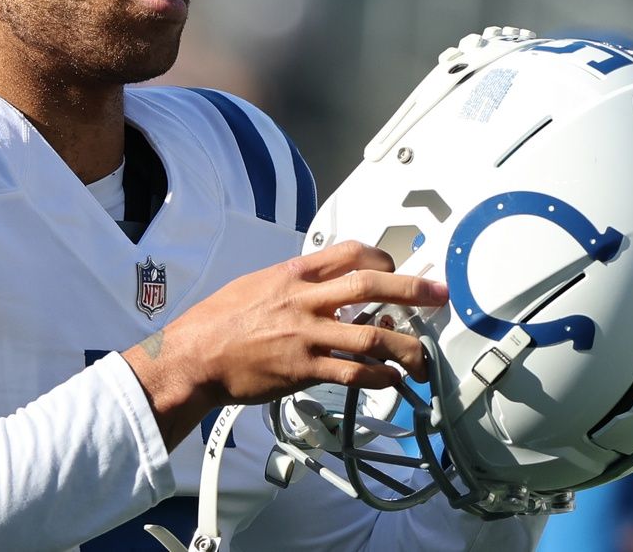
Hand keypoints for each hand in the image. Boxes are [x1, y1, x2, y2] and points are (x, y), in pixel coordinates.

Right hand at [122, 241, 448, 448]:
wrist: (194, 356)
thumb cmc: (217, 321)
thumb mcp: (255, 284)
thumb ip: (291, 282)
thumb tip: (319, 283)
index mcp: (293, 274)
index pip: (349, 253)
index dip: (381, 257)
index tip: (397, 266)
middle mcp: (305, 300)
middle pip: (371, 284)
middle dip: (412, 288)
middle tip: (438, 295)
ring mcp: (307, 335)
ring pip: (371, 335)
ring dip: (405, 345)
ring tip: (422, 356)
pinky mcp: (304, 369)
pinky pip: (352, 373)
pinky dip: (378, 377)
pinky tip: (391, 379)